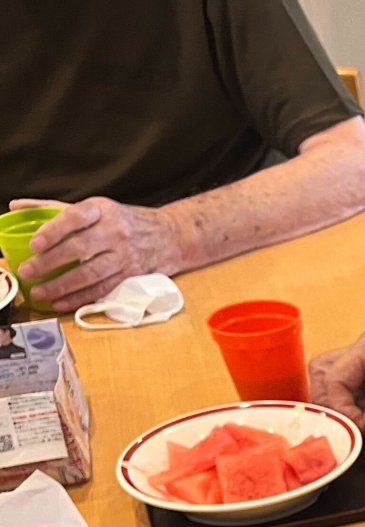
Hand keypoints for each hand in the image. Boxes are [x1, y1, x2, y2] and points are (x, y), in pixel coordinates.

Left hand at [10, 197, 183, 309]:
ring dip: (63, 285)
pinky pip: (102, 290)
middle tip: (27, 270)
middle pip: (80, 248)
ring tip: (39, 292)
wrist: (169, 237)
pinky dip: (80, 298)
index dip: (54, 231)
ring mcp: (125, 256)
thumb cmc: (124, 221)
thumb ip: (55, 208)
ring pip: (90, 274)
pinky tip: (61, 303)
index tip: (34, 243)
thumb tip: (17, 207)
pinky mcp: (131, 276)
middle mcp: (115, 233)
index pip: (74, 217)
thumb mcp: (95, 208)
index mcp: (102, 211)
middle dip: (50, 262)